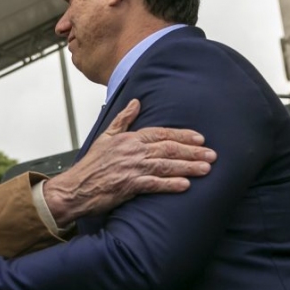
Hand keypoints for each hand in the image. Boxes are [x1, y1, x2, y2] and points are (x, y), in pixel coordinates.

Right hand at [43, 99, 215, 226]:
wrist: (76, 188)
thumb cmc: (92, 165)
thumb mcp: (106, 136)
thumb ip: (123, 119)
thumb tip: (136, 102)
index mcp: (129, 139)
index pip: (161, 133)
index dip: (182, 135)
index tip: (200, 138)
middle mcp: (133, 152)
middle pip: (168, 149)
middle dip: (193, 151)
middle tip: (212, 154)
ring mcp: (132, 169)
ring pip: (166, 165)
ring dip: (188, 167)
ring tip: (206, 168)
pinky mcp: (129, 186)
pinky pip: (154, 184)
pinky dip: (170, 184)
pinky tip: (185, 185)